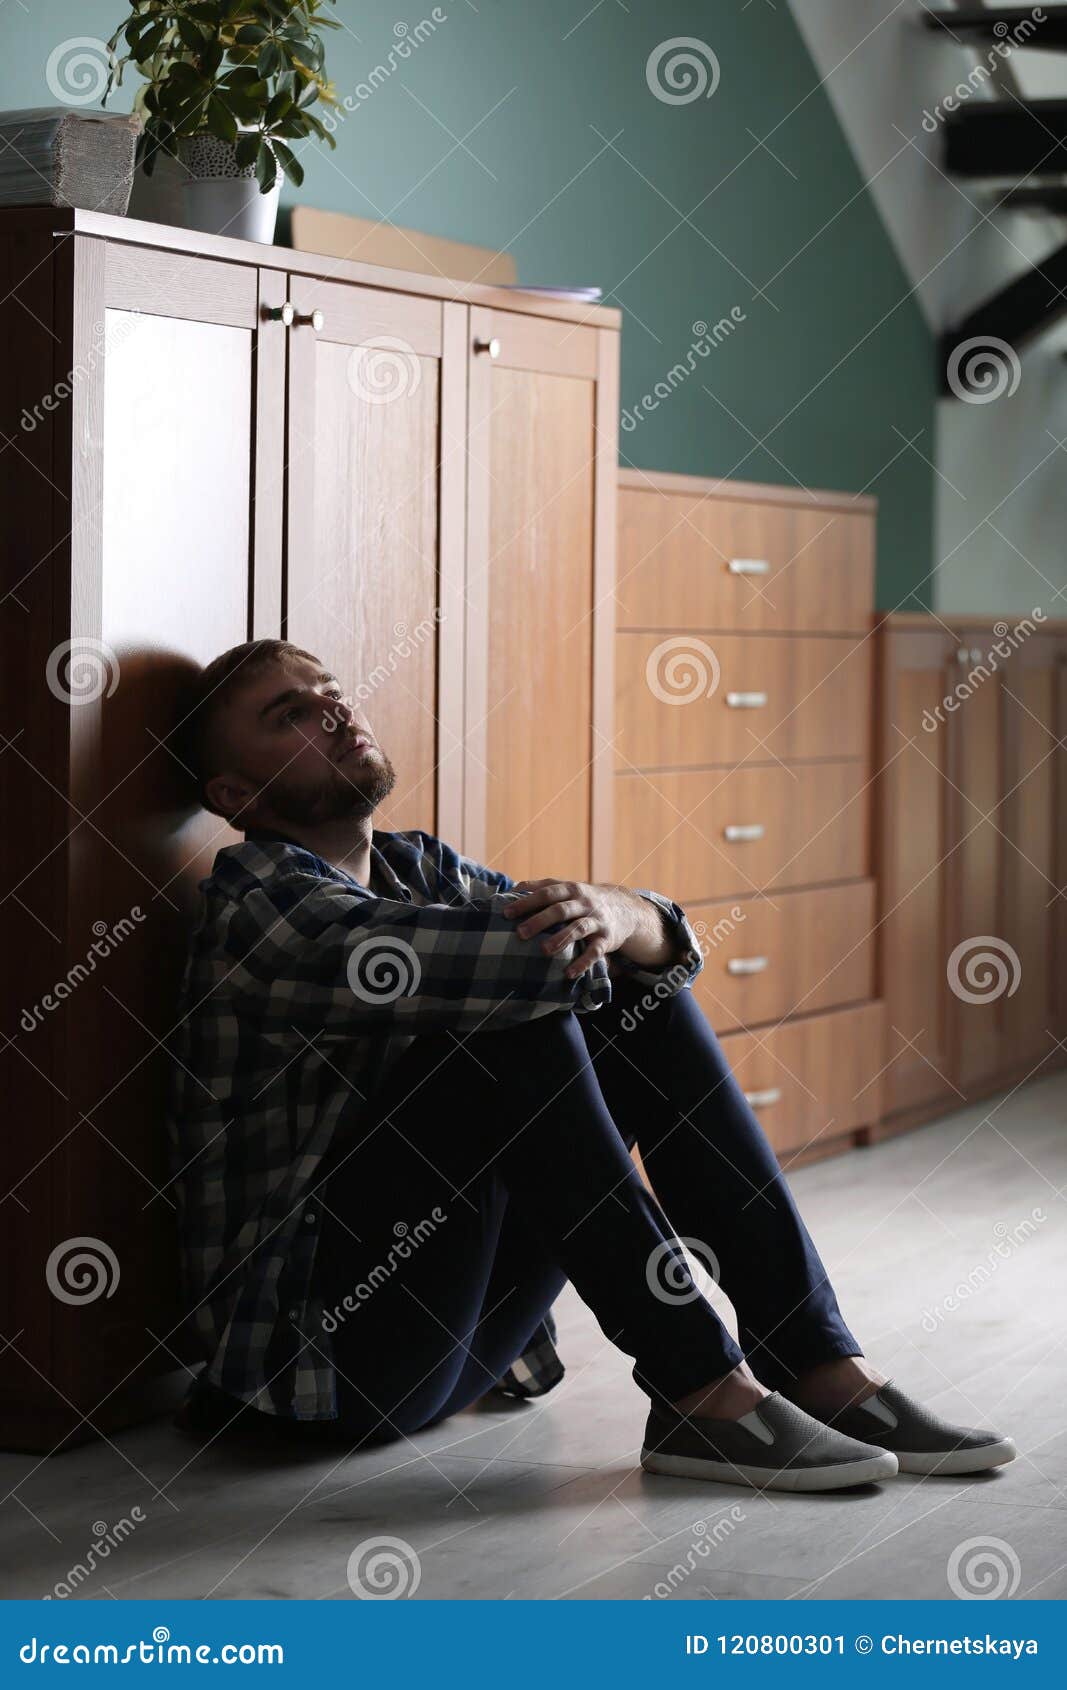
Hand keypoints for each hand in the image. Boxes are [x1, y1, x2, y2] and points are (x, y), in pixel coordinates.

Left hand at [502, 879, 638, 980]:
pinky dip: (583, 963)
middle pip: (560, 910)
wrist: (626, 909)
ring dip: (561, 939)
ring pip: (578, 928)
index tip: (506, 913)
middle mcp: (584, 903)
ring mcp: (597, 920)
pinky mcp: (607, 939)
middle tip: (520, 933)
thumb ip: (543, 886)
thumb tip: (513, 888)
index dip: (527, 902)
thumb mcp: (568, 888)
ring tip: (544, 950)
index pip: (547, 893)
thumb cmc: (585, 900)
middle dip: (540, 921)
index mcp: (571, 889)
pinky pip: (595, 952)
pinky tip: (568, 973)